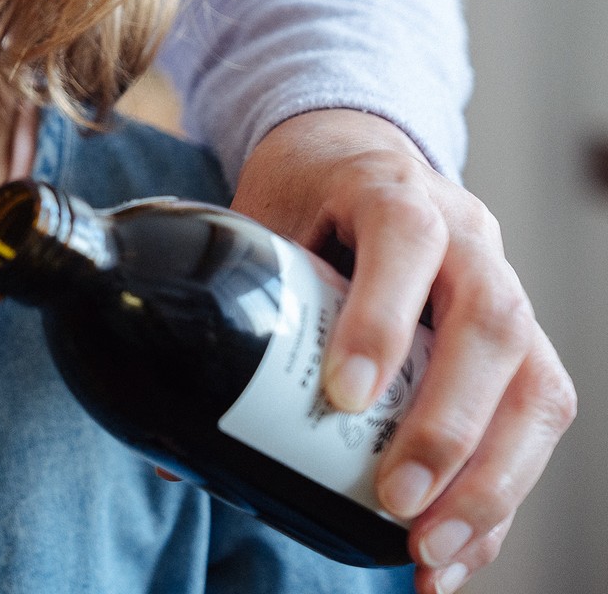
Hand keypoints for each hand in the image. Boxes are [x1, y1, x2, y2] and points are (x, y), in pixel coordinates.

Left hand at [231, 109, 575, 592]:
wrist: (359, 152)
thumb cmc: (305, 193)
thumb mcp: (258, 218)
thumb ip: (225, 305)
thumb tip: (169, 444)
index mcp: (391, 191)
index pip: (403, 240)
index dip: (381, 318)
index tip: (342, 396)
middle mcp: (468, 239)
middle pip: (490, 327)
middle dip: (447, 427)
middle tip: (393, 501)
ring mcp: (506, 288)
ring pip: (534, 384)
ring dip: (490, 480)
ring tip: (432, 551)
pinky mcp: (524, 342)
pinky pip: (536, 419)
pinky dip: (501, 493)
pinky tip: (462, 552)